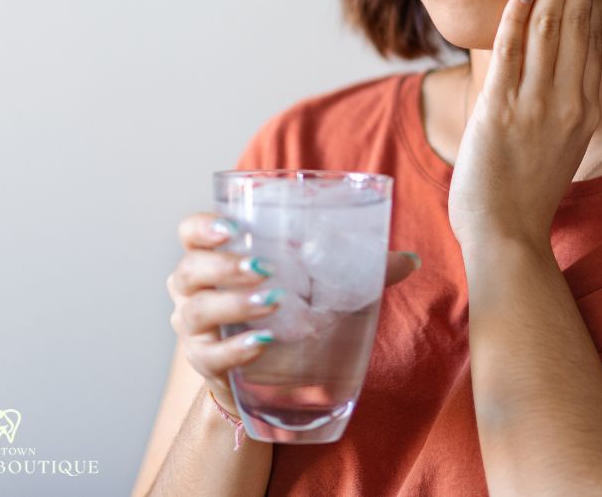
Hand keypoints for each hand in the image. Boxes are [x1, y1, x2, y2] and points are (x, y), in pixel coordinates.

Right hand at [166, 212, 420, 411]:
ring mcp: (195, 329)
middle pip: (190, 270)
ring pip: (197, 311)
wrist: (267, 374)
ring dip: (234, 304)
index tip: (233, 227)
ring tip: (273, 302)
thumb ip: (358, 269)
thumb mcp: (316, 284)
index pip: (190, 232)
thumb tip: (411, 259)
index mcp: (216, 256)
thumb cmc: (288, 312)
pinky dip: (235, 349)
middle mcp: (193, 290)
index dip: (203, 227)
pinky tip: (262, 344)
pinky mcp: (205, 364)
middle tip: (264, 268)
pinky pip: (211, 355)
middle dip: (224, 266)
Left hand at [448, 0, 601, 249]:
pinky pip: (512, 52)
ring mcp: (536, 105)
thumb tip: (554, 74)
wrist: (507, 238)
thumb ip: (559, 106)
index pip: (592, 36)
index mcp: (583, 107)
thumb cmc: (524, 196)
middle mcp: (568, 101)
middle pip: (579, 21)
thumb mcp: (556, 146)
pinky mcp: (502, 112)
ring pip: (552, 27)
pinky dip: (519, 13)